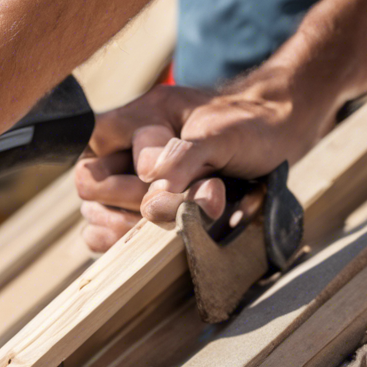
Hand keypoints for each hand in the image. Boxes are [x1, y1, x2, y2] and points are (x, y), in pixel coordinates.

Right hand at [74, 75, 330, 252]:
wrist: (277, 136)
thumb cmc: (248, 125)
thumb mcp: (219, 134)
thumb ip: (184, 160)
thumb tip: (152, 198)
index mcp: (135, 120)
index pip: (93, 141)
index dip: (125, 166)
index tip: (164, 174)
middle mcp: (122, 152)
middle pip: (90, 187)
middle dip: (136, 201)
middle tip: (180, 200)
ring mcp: (126, 186)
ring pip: (97, 216)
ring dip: (139, 226)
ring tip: (181, 218)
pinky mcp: (137, 216)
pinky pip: (106, 239)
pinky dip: (130, 246)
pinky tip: (158, 241)